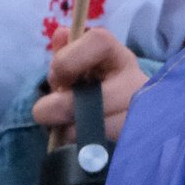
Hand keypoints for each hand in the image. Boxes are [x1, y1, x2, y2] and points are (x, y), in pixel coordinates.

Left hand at [31, 25, 145, 141]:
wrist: (135, 125)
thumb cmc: (102, 91)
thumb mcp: (87, 69)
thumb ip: (70, 53)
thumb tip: (60, 34)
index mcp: (121, 59)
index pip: (99, 41)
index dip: (69, 58)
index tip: (57, 75)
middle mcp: (136, 85)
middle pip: (92, 97)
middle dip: (60, 107)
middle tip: (45, 112)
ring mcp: (138, 118)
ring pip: (92, 130)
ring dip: (69, 131)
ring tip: (68, 128)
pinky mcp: (132, 146)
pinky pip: (97, 151)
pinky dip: (80, 148)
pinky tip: (80, 143)